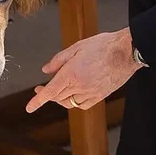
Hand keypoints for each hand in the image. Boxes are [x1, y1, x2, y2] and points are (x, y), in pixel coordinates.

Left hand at [26, 27, 142, 111]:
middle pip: (58, 97)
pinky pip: (83, 105)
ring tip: (58, 89)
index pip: (50, 92)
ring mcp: (91, 93)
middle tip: (41, 87)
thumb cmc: (104, 46)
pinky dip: (75, 102)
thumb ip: (58, 60)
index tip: (29, 108)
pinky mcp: (101, 96)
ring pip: (70, 102)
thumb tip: (45, 70)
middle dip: (48, 94)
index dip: (37, 101)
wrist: (126, 51)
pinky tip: (74, 94)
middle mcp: (80, 86)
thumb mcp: (76, 47)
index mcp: (71, 73)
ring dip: (61, 98)